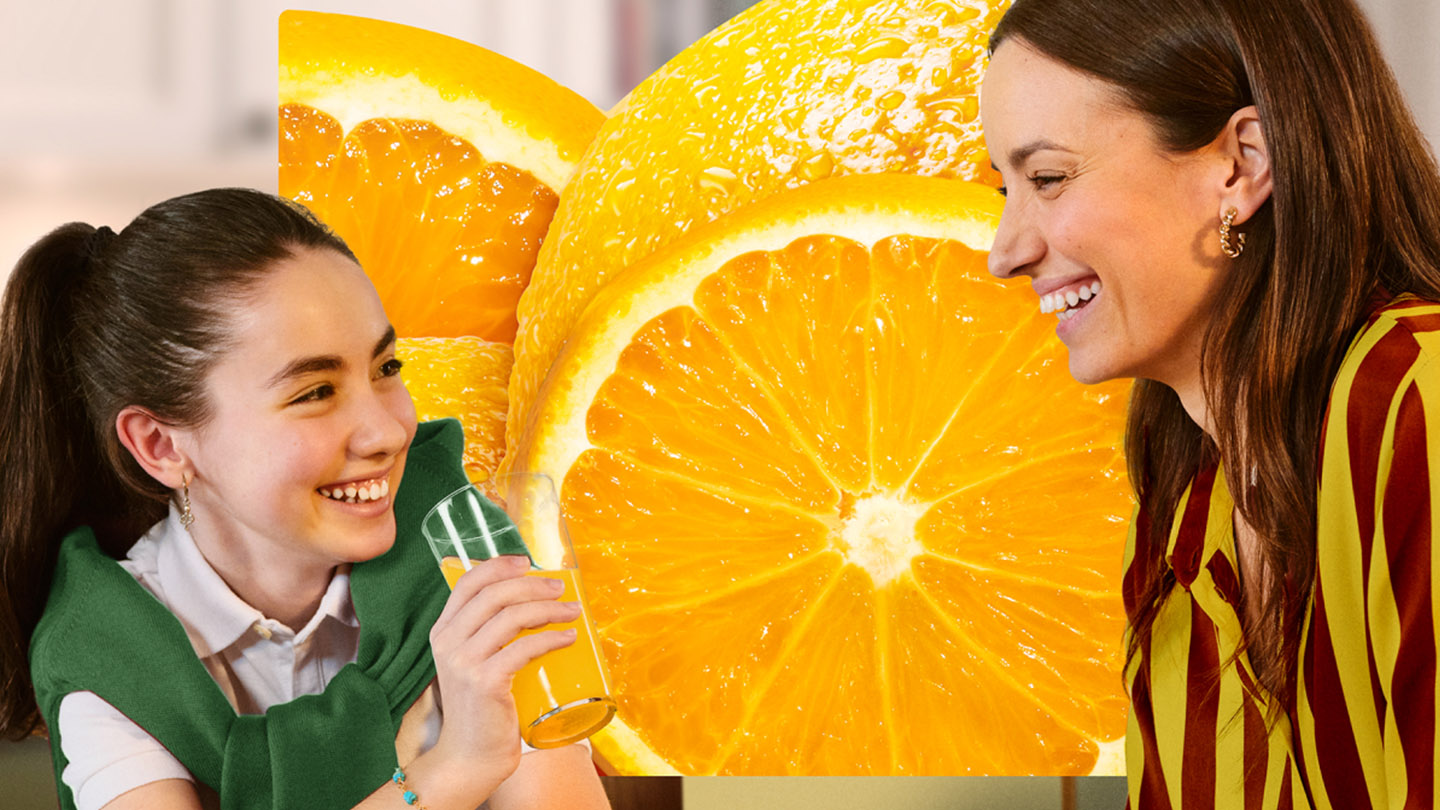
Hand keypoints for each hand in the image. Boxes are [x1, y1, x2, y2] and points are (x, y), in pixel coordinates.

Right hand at [425, 555, 580, 794]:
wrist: (470, 755)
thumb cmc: (481, 707)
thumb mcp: (474, 663)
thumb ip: (488, 635)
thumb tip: (530, 602)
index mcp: (443, 632)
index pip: (467, 583)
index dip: (497, 566)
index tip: (526, 562)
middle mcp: (448, 642)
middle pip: (494, 594)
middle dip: (532, 585)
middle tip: (560, 587)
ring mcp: (464, 662)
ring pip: (512, 617)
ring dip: (549, 609)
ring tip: (573, 611)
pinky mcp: (485, 682)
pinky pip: (524, 647)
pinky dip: (551, 638)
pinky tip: (568, 637)